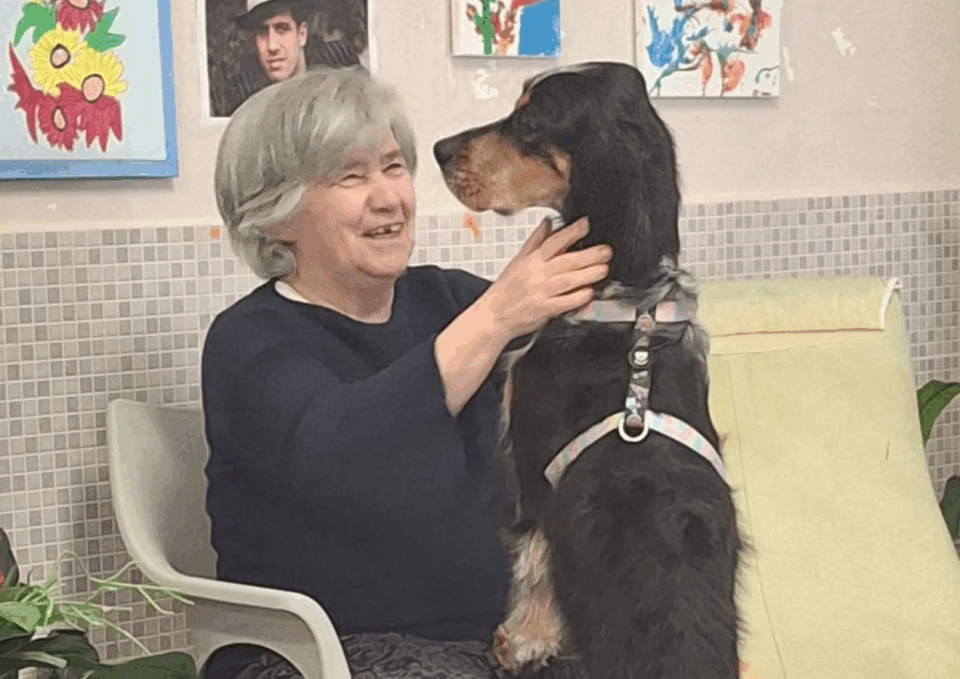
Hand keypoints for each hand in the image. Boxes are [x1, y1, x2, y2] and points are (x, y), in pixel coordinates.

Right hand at [477, 216, 611, 339]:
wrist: (493, 316)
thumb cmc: (505, 290)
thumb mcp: (517, 261)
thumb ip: (535, 241)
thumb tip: (548, 222)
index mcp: (531, 260)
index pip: (553, 241)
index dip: (571, 231)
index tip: (586, 224)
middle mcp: (537, 274)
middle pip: (566, 260)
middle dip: (589, 254)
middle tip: (606, 251)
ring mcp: (541, 292)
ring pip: (568, 280)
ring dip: (588, 274)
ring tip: (603, 269)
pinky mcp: (544, 310)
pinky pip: (564, 302)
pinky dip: (578, 297)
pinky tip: (589, 292)